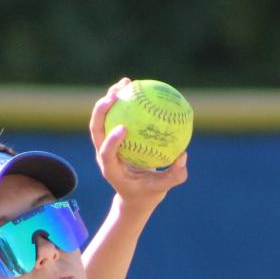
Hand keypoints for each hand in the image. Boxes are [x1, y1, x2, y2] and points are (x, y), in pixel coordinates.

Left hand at [90, 77, 188, 212]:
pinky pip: (116, 115)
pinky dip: (125, 101)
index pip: (106, 154)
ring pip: (102, 118)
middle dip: (101, 111)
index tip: (123, 128)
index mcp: (111, 170)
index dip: (111, 141)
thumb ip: (174, 176)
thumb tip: (183, 156)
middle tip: (115, 95)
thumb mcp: (162, 189)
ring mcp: (105, 145)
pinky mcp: (112, 138)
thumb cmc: (148, 193)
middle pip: (96, 130)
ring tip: (125, 82)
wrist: (135, 196)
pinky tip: (138, 87)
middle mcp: (104, 155)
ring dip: (110, 98)